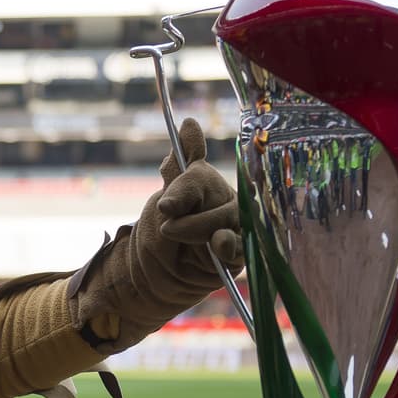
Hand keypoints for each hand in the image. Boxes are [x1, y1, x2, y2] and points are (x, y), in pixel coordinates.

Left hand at [68, 116, 241, 352]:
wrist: (159, 274)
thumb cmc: (163, 234)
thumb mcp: (164, 201)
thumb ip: (177, 167)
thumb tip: (191, 123)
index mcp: (203, 183)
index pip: (197, 178)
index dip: (181, 191)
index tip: (164, 207)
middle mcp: (222, 201)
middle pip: (214, 199)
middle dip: (189, 218)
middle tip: (167, 228)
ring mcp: (233, 227)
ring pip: (226, 222)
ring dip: (204, 231)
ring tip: (188, 239)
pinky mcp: (237, 254)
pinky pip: (238, 247)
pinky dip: (229, 247)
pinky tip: (220, 245)